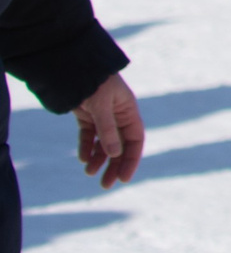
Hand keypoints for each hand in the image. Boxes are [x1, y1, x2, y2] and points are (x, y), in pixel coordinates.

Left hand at [74, 72, 143, 188]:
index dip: (131, 160)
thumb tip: (115, 154)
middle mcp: (118, 116)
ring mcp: (102, 116)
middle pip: (120, 145)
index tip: (124, 178)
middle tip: (106, 185)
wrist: (74, 67)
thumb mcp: (101, 106)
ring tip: (89, 173)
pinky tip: (83, 159)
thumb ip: (108, 130)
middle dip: (114, 165)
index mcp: (128, 111)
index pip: (135, 140)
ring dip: (99, 159)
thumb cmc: (94, 83)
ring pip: (104, 143)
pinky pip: (89, 136)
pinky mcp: (86, 115)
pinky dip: (87, 148)